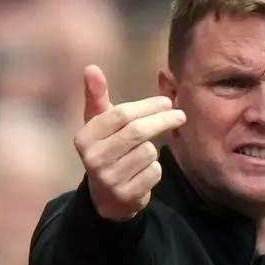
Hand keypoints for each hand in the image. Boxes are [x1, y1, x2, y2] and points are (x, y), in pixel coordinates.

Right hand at [74, 65, 183, 221]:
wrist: (105, 197)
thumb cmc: (106, 149)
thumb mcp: (98, 124)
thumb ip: (96, 96)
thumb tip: (91, 67)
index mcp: (85, 137)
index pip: (121, 115)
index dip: (147, 106)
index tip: (167, 102)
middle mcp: (93, 158)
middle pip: (138, 132)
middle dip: (162, 120)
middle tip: (180, 115)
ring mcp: (109, 179)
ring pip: (148, 152)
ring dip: (154, 149)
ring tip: (144, 153)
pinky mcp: (125, 195)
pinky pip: (154, 172)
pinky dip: (155, 169)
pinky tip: (144, 171)